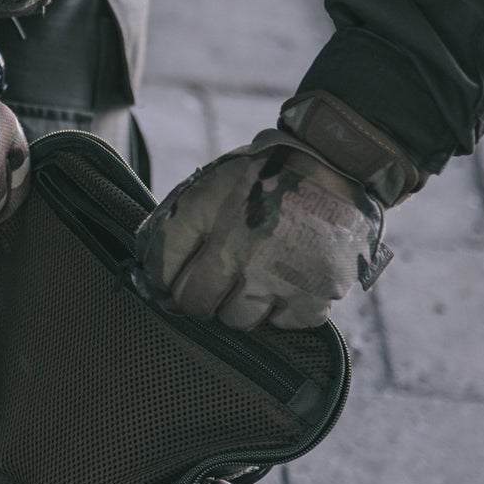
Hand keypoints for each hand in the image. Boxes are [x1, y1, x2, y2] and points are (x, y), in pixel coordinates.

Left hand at [137, 136, 393, 329]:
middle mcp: (245, 249)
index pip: (162, 272)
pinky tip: (286, 283)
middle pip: (196, 305)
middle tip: (215, 279)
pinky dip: (283, 310)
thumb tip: (148, 278)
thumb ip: (173, 229)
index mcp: (212, 217)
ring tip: (254, 277)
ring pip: (238, 321)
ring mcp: (284, 274)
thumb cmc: (262, 175)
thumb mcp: (207, 186)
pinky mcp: (320, 289)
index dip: (163, 276)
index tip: (177, 273)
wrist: (335, 159)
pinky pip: (286, 324)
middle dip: (198, 295)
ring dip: (239, 306)